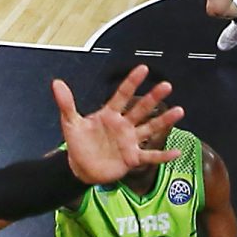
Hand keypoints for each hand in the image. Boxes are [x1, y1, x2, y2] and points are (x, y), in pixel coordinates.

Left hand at [53, 64, 182, 184]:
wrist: (80, 168)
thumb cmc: (78, 143)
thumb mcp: (70, 123)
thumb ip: (66, 103)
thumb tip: (57, 83)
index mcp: (109, 114)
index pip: (122, 95)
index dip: (132, 82)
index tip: (143, 69)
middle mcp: (123, 125)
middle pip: (141, 109)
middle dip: (153, 97)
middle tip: (166, 85)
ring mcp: (130, 141)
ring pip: (150, 128)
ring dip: (164, 120)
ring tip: (179, 111)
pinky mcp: (132, 157)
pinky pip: (150, 156)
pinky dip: (163, 156)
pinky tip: (176, 153)